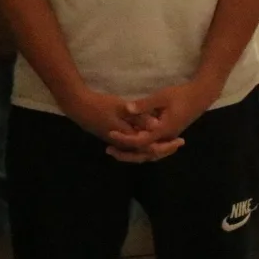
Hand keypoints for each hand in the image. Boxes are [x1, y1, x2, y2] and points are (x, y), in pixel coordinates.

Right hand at [59, 85, 179, 160]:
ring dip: (154, 147)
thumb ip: (139, 117)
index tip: (179, 141)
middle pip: (145, 153)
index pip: (149, 148)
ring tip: (169, 141)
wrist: (79, 106)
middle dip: (163, 149)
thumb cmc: (101, 105)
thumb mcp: (122, 108)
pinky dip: (144, 143)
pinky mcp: (114, 137)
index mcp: (126, 137)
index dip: (165, 146)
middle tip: (178, 143)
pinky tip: (153, 136)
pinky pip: (133, 146)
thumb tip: (156, 126)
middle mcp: (122, 144)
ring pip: (139, 150)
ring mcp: (117, 141)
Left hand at [116, 78, 221, 161]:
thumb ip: (144, 104)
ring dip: (133, 153)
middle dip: (125, 154)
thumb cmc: (183, 94)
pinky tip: (132, 144)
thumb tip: (126, 108)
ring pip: (149, 153)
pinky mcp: (169, 135)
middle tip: (109, 150)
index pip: (140, 141)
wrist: (202, 95)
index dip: (124, 139)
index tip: (111, 133)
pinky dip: (142, 149)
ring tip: (117, 150)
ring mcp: (168, 138)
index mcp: (163, 130)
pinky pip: (153, 148)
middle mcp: (165, 138)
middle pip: (143, 154)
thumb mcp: (162, 96)